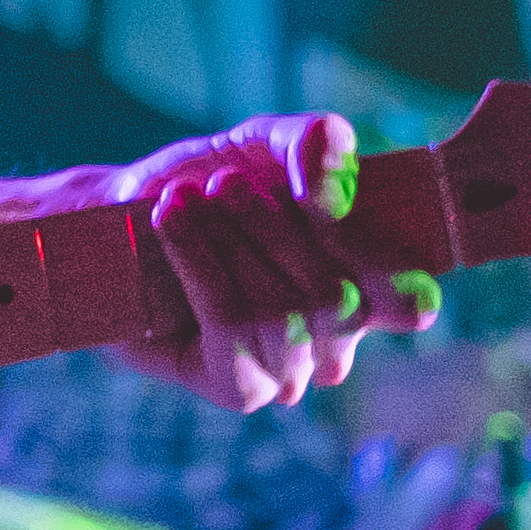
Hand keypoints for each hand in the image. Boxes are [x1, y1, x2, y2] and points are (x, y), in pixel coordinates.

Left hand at [106, 112, 439, 412]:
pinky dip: (198, 265)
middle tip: (223, 183)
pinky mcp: (240, 389)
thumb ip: (314, 141)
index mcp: (367, 286)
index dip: (379, 259)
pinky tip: (171, 224)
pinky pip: (233, 329)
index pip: (411, 301)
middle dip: (273, 229)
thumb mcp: (264, 144)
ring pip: (283, 315)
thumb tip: (335, 178)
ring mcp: (293, 370)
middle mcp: (339, 339)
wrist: (118, 217)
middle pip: (337, 298)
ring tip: (183, 200)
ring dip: (227, 242)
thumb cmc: (207, 184)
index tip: (320, 200)